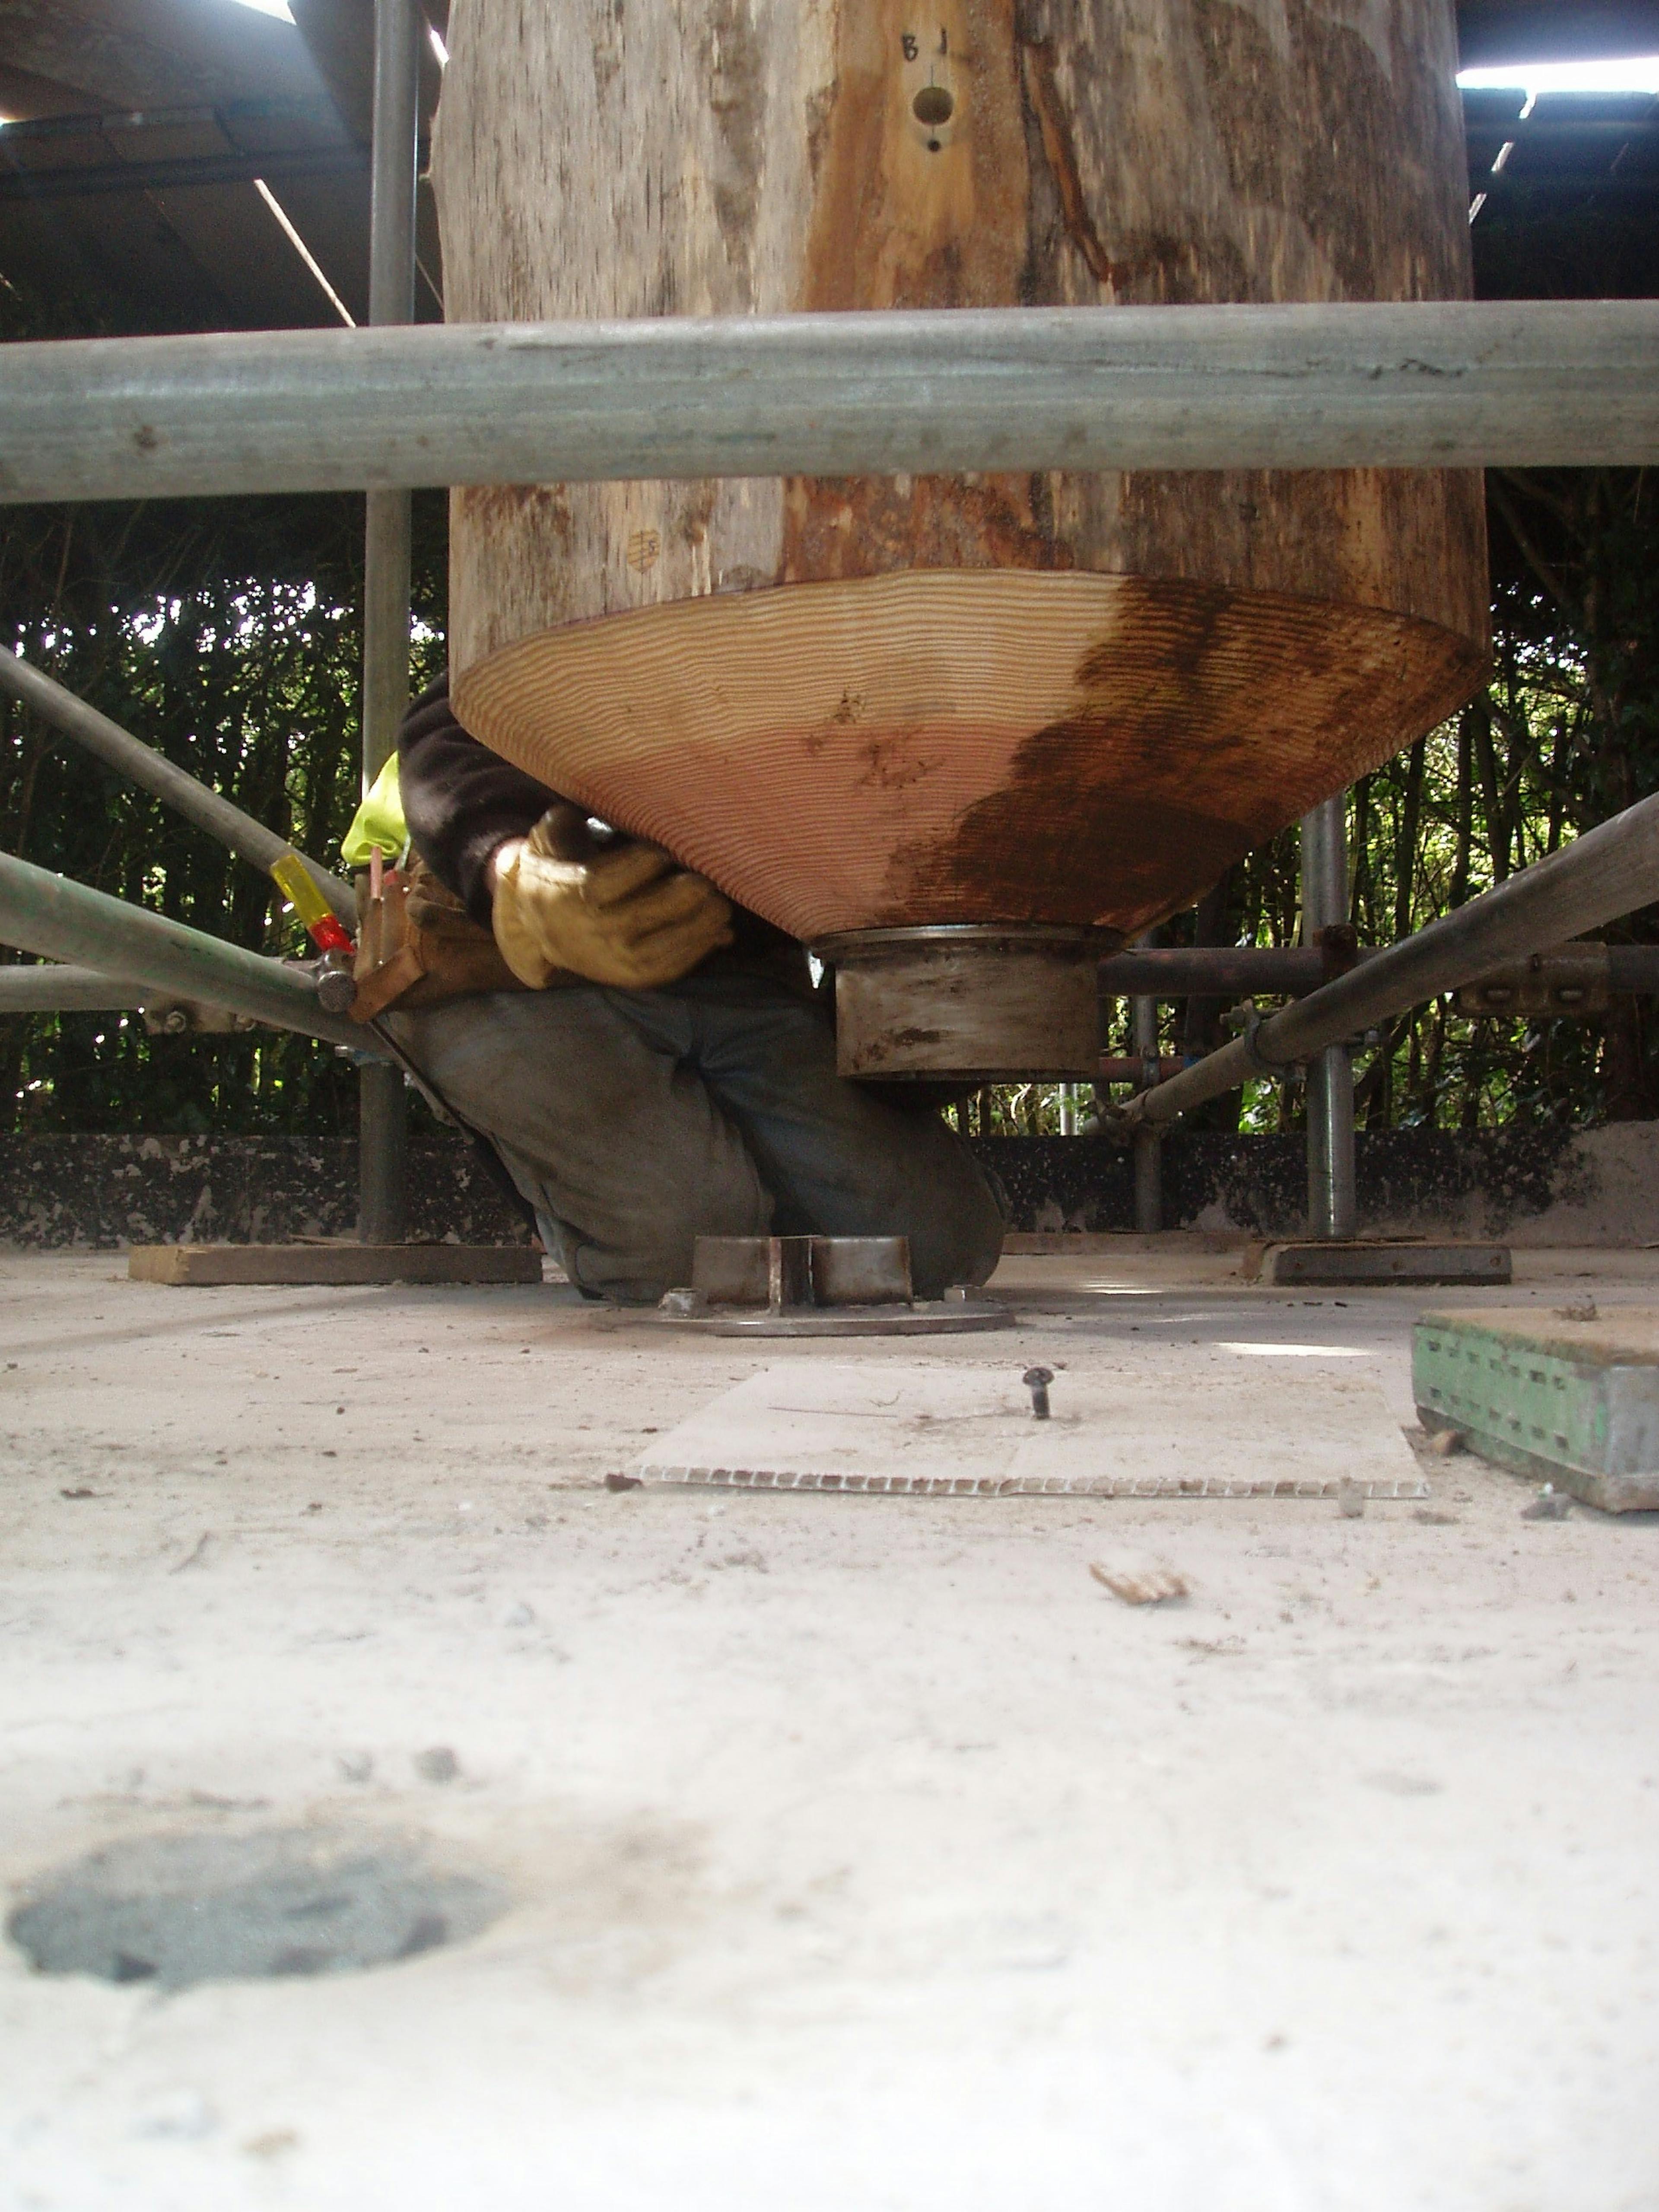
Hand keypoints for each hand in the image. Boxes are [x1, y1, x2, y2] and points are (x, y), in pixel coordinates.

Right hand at [489, 805, 732, 990]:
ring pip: (654, 952)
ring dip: (694, 930)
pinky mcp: (628, 978)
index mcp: (561, 895)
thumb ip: (568, 825)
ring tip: (720, 907)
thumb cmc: (556, 868)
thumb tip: (597, 823)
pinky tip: (716, 932)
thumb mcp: (550, 839)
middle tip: (704, 882)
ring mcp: (607, 961)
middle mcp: (585, 933)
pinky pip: (664, 970)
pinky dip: (695, 953)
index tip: (661, 852)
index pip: (599, 883)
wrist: (540, 927)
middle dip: (675, 901)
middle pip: (634, 919)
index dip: (635, 867)